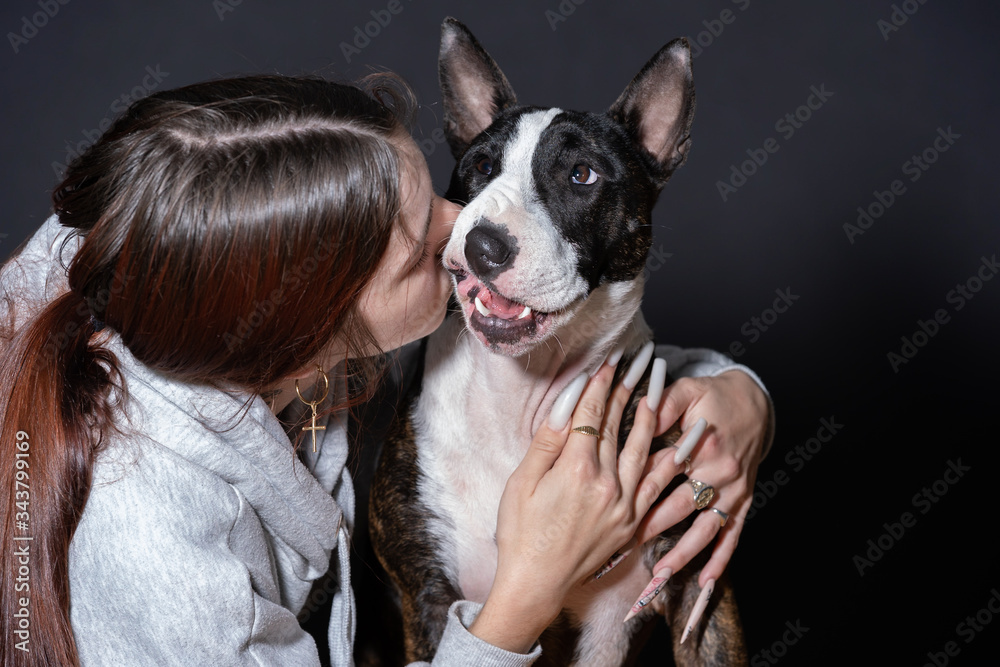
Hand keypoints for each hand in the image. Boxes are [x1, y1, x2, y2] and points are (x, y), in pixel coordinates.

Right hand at [469, 360, 679, 652]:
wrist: (536, 583)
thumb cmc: (520, 532)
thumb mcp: (522, 482)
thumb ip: (547, 440)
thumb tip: (568, 403)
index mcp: (575, 470)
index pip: (593, 414)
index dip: (602, 383)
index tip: (611, 358)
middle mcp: (606, 483)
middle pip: (620, 424)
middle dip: (630, 386)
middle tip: (641, 358)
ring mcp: (624, 504)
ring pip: (644, 447)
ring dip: (654, 412)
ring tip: (662, 384)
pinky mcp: (632, 522)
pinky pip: (657, 483)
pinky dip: (670, 459)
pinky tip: (681, 440)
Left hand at [635, 370, 769, 586]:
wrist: (754, 403)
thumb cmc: (714, 396)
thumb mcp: (688, 389)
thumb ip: (663, 404)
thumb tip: (638, 419)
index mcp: (703, 443)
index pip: (665, 471)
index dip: (639, 489)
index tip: (613, 506)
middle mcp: (721, 470)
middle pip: (682, 505)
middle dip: (652, 527)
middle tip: (624, 546)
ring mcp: (735, 488)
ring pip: (707, 527)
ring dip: (685, 553)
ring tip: (660, 573)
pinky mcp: (744, 499)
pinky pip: (733, 534)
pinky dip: (721, 558)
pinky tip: (705, 580)